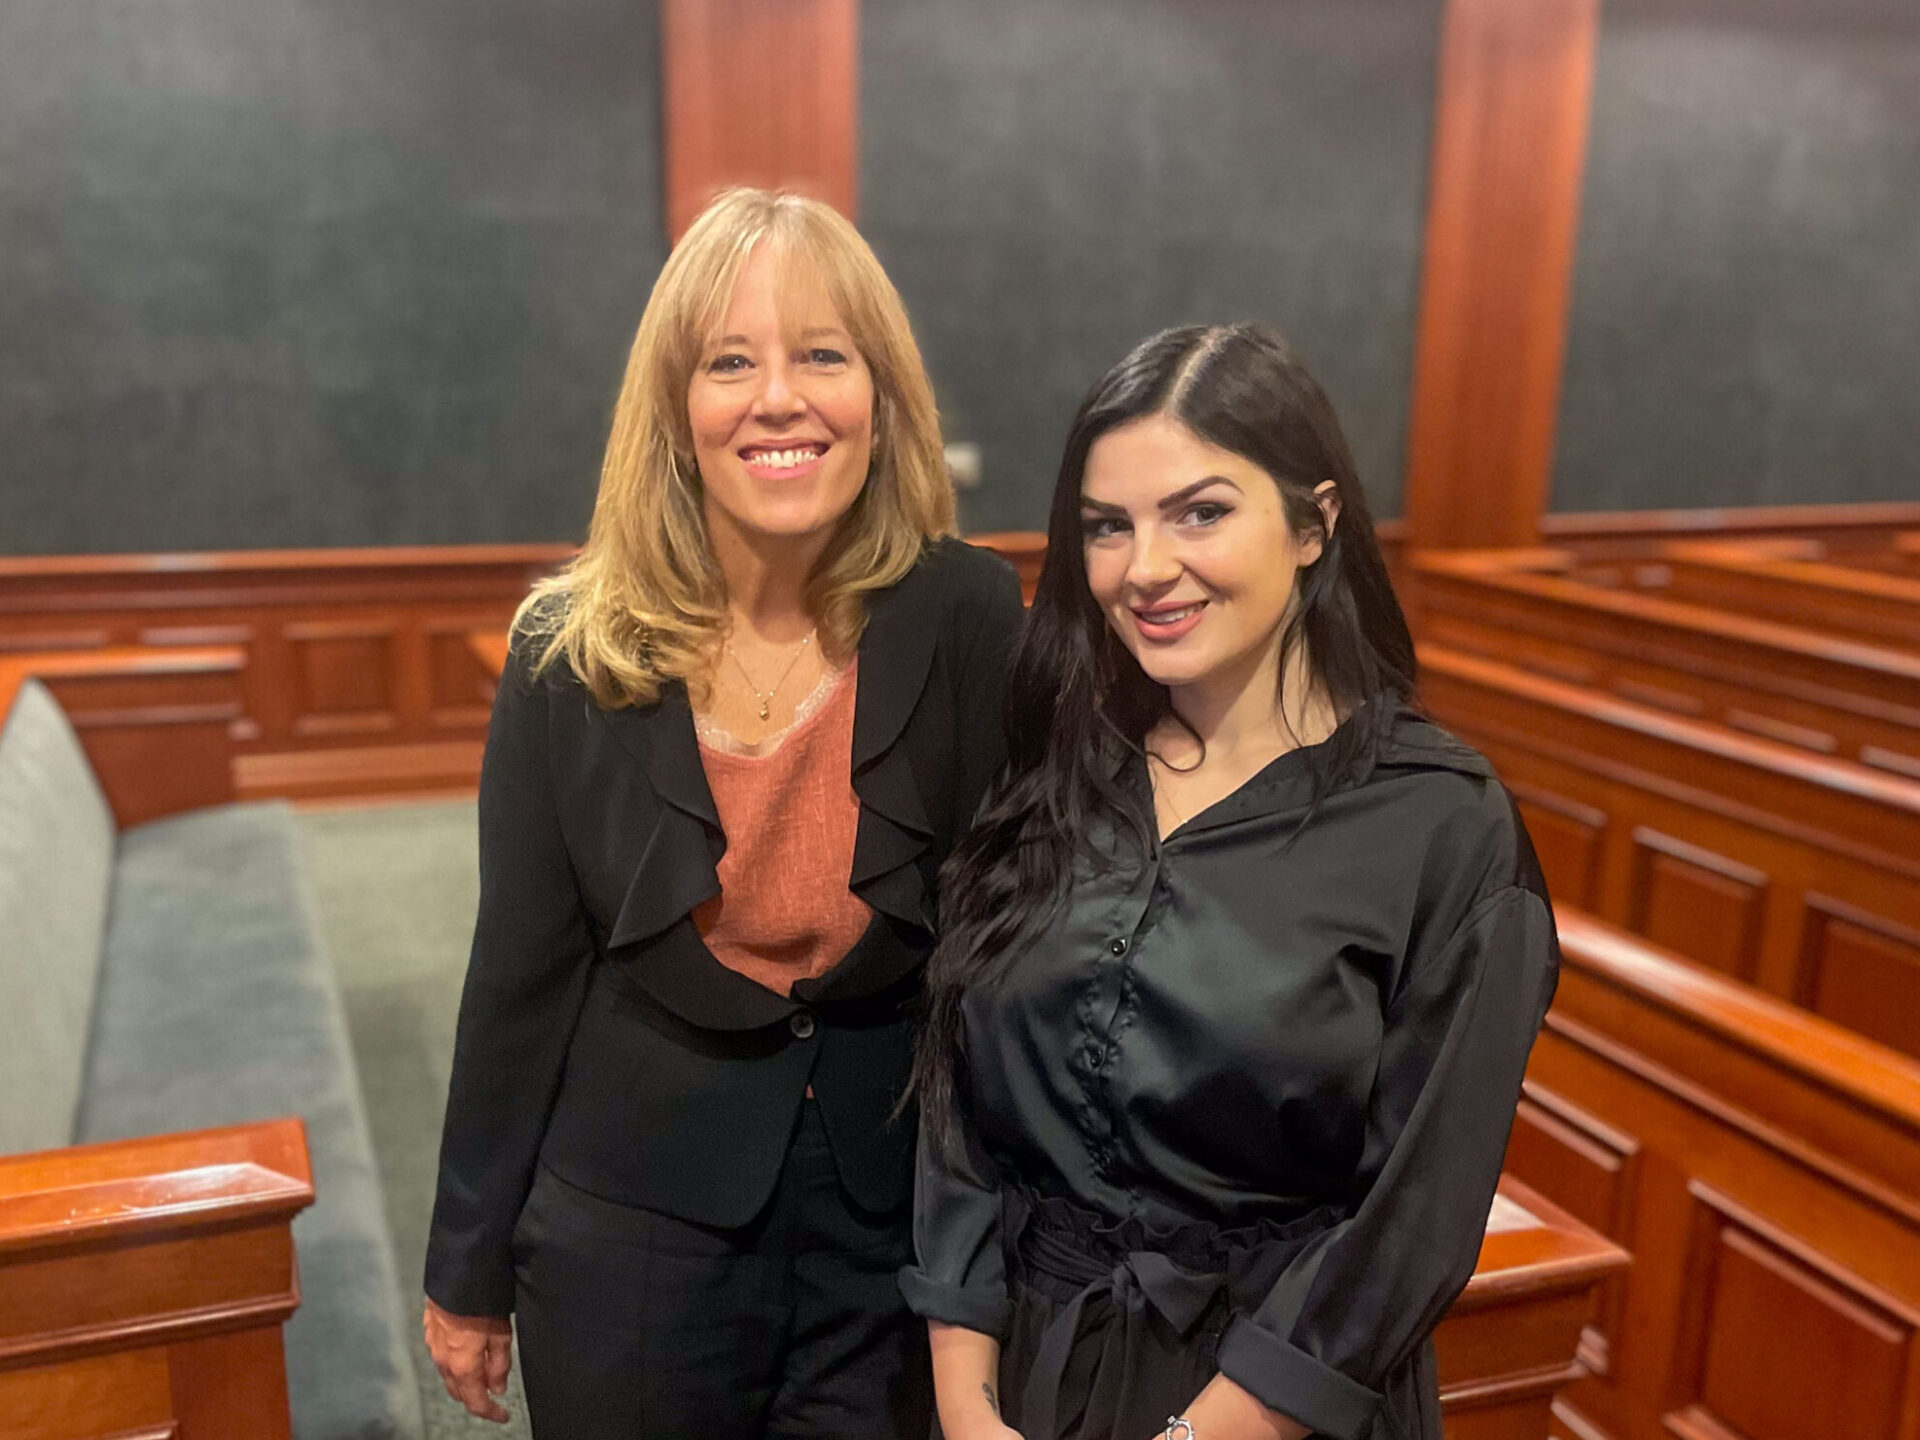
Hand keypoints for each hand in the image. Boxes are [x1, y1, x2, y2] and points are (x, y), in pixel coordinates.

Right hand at [423, 1297, 513, 1421]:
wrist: (458, 1271)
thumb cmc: (482, 1300)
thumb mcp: (501, 1333)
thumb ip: (499, 1364)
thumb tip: (498, 1388)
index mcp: (463, 1366)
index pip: (475, 1402)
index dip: (490, 1413)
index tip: (503, 1415)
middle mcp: (444, 1361)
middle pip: (459, 1392)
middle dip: (476, 1399)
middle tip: (493, 1397)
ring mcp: (433, 1345)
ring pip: (448, 1376)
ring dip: (464, 1382)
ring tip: (483, 1377)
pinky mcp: (430, 1330)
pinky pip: (441, 1357)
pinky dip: (455, 1365)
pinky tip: (466, 1355)